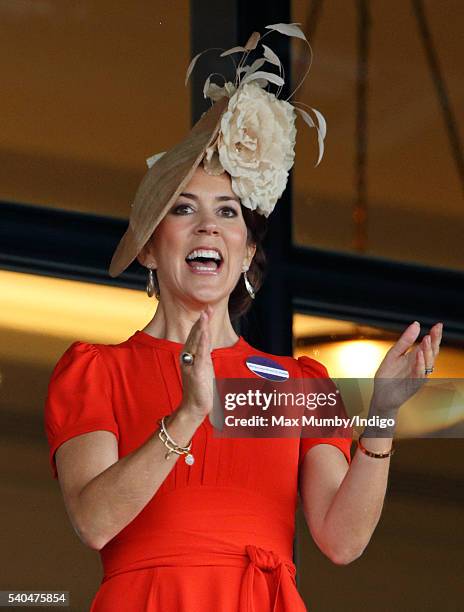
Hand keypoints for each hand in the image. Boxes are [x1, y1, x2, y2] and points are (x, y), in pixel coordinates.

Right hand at [178, 304, 214, 420]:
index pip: (196, 335)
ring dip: (202, 327)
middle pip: (196, 335)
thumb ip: (203, 355)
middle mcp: (188, 357)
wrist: (194, 407)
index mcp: (191, 355)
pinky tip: (205, 333)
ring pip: (197, 341)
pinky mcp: (196, 372)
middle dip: (202, 321)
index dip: (202, 322)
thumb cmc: (200, 388)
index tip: (207, 310)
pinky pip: (200, 355)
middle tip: (207, 307)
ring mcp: (191, 364)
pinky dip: (202, 342)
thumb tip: (207, 343)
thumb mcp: (203, 367)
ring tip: (205, 315)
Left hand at [371, 321, 442, 414]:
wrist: (381, 394)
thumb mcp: (394, 353)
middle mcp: (420, 365)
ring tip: (426, 340)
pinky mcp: (414, 385)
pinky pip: (420, 374)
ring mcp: (419, 375)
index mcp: (416, 357)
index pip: (429, 344)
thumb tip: (416, 324)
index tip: (438, 325)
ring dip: (428, 351)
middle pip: (432, 352)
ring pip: (428, 363)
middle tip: (435, 330)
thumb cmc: (388, 374)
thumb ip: (405, 341)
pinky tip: (419, 355)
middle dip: (434, 341)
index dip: (435, 335)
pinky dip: (420, 365)